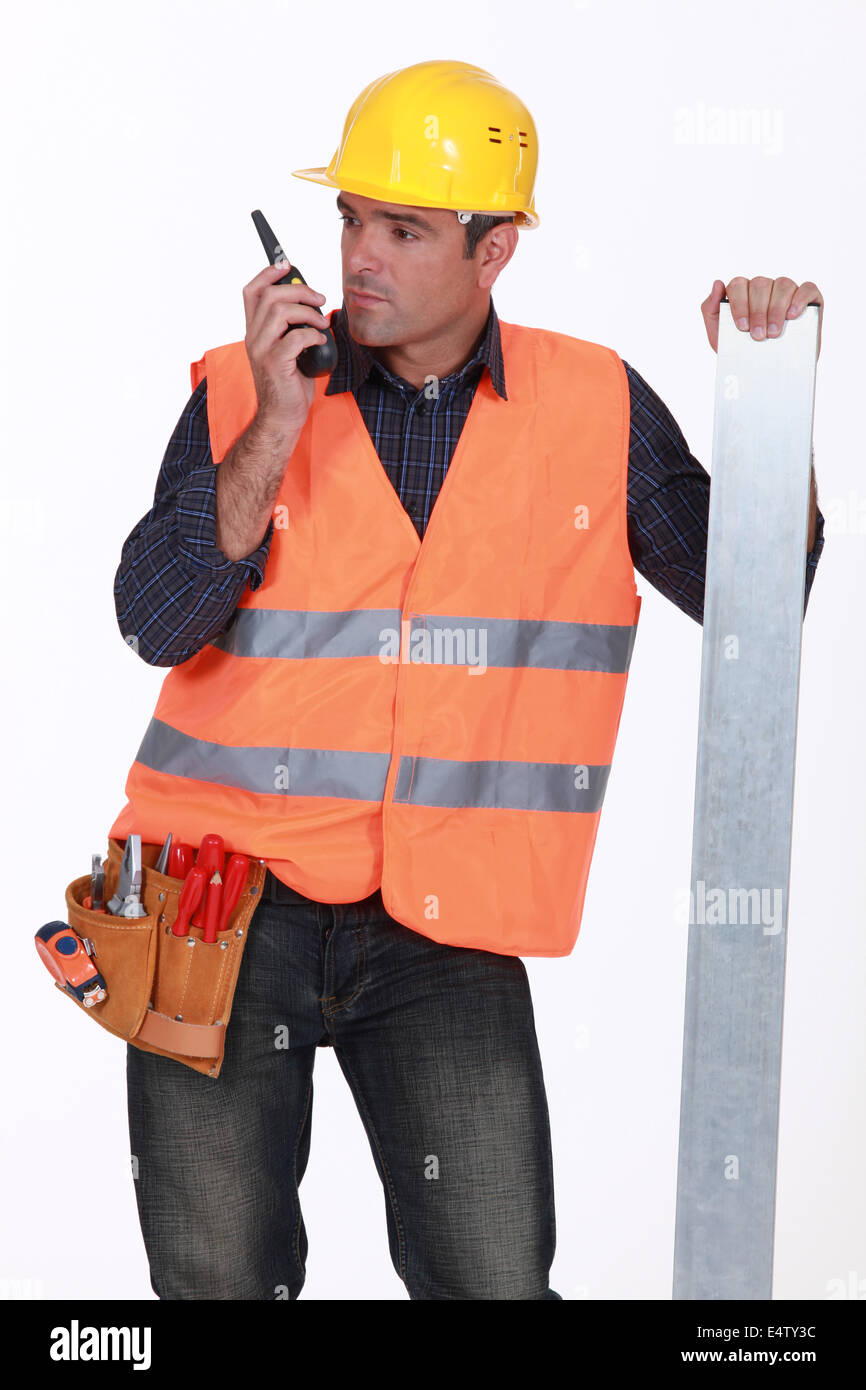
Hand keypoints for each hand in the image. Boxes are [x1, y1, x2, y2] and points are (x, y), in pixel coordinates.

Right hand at [242, 261, 328, 430]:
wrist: (282, 416)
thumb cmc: (290, 383)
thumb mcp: (288, 349)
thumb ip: (292, 327)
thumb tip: (312, 303)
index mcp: (254, 330)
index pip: (252, 291)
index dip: (268, 273)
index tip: (287, 266)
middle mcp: (253, 337)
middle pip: (270, 295)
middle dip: (300, 290)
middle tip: (319, 299)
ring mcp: (261, 350)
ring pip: (280, 311)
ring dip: (308, 312)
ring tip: (322, 323)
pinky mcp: (274, 364)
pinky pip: (295, 337)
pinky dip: (312, 334)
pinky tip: (320, 341)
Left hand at [701, 277, 822, 357]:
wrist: (764, 372)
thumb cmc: (740, 349)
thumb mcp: (718, 333)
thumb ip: (710, 309)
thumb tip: (717, 283)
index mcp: (743, 292)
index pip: (738, 285)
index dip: (739, 304)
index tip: (742, 327)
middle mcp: (765, 287)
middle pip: (760, 285)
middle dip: (758, 311)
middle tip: (758, 336)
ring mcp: (787, 291)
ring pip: (783, 285)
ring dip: (776, 309)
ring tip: (773, 333)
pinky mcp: (809, 298)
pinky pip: (807, 288)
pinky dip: (800, 299)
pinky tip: (792, 315)